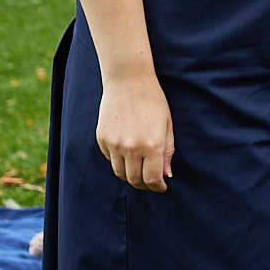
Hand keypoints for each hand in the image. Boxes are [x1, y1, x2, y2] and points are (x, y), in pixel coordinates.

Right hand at [96, 70, 173, 191]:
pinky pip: (110, 159)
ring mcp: (114, 144)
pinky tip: (127, 155)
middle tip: (151, 183)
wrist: (128, 81)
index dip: (157, 187)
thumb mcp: (167, 125)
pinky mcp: (102, 139)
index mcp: (151, 145)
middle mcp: (131, 148)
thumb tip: (166, 175)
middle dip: (144, 184)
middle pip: (134, 179)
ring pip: (120, 172)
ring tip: (139, 172)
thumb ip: (167, 151)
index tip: (161, 188)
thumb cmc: (153, 102)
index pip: (152, 178)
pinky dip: (119, 162)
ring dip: (130, 176)